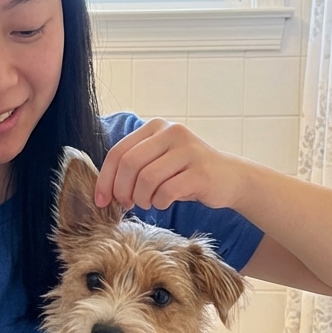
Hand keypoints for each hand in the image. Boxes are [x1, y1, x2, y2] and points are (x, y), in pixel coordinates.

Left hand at [94, 119, 242, 211]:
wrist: (229, 179)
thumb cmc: (186, 174)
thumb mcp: (159, 162)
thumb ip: (133, 166)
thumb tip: (102, 189)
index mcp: (156, 127)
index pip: (118, 152)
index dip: (105, 179)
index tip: (102, 201)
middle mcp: (172, 132)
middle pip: (129, 164)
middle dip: (122, 190)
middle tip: (128, 204)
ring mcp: (188, 150)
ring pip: (146, 179)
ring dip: (142, 198)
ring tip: (149, 203)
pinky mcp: (200, 171)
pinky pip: (166, 191)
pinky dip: (159, 202)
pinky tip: (164, 202)